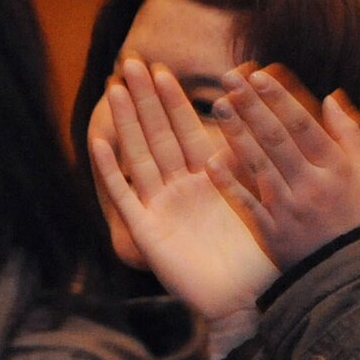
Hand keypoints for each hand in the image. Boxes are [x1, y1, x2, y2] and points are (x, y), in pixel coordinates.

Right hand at [89, 58, 278, 358]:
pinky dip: (111, 171)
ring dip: (126, 123)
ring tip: (114, 89)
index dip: (175, 101)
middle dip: (146, 99)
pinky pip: (125, 196)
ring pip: (139, 156)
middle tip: (131, 62)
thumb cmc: (260, 252)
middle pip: (158, 135)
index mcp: (209, 178)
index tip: (164, 68)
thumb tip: (260, 117)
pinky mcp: (147, 232)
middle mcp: (181, 188)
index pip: (187, 130)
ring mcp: (161, 207)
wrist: (247, 298)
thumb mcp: (262, 198)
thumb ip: (255, 160)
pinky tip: (97, 143)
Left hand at [211, 64, 359, 268]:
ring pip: (259, 165)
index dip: (279, 99)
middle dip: (252, 107)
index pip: (303, 126)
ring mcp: (290, 210)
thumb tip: (330, 97)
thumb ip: (350, 134)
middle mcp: (312, 186)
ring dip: (237, 134)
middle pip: (277, 139)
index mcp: (336, 169)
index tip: (257, 75)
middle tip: (228, 80)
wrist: (353, 273)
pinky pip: (247, 205)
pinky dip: (229, 184)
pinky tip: (210, 162)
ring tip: (218, 106)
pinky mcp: (273, 233)